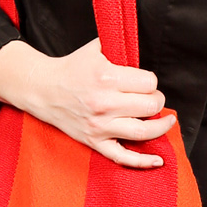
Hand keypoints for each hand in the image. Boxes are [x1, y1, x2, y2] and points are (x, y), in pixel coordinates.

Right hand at [0, 37, 175, 169]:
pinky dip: (143, 162)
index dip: (151, 81)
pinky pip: (123, 157)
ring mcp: (100, 126)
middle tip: (153, 98)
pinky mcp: (95, 142)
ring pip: (143, 131)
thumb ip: (120, 46)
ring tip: (165, 120)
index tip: (145, 82)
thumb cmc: (71, 68)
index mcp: (106, 78)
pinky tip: (158, 160)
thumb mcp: (95, 49)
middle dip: (157, 100)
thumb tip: (143, 45)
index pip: (149, 82)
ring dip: (160, 126)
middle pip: (150, 105)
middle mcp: (104, 103)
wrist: (41, 89)